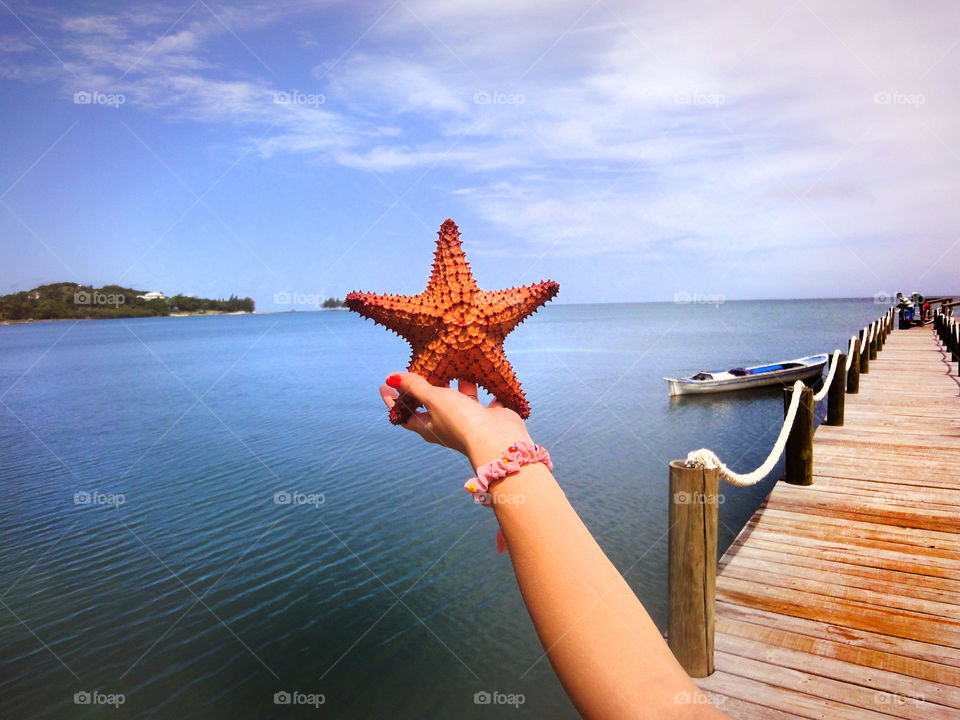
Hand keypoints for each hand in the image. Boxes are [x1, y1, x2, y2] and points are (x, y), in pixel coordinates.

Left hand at [379, 372, 532, 467]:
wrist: (497, 439)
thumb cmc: (461, 421)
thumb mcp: (434, 399)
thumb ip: (415, 387)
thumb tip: (390, 378)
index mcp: (429, 427)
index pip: (404, 414)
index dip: (393, 400)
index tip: (384, 385)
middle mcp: (447, 425)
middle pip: (432, 404)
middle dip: (427, 387)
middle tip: (421, 367)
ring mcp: (468, 421)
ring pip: (459, 399)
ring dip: (457, 384)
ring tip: (453, 363)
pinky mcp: (487, 416)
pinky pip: (483, 400)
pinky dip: (483, 388)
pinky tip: (483, 373)